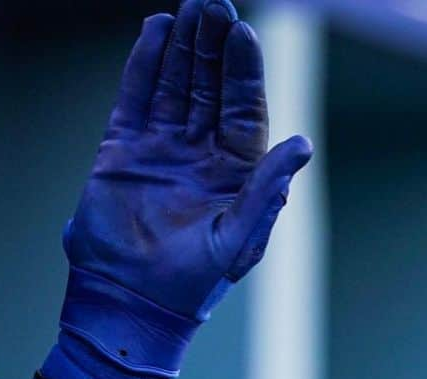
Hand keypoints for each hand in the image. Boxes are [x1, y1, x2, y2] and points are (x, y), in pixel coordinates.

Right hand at [64, 0, 312, 319]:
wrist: (131, 302)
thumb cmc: (193, 282)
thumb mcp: (237, 239)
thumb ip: (267, 190)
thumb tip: (304, 144)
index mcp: (234, 176)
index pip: (243, 111)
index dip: (243, 73)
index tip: (244, 33)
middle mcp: (200, 156)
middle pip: (210, 88)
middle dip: (213, 47)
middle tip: (214, 3)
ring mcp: (161, 150)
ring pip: (174, 85)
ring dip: (183, 47)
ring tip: (191, 7)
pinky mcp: (122, 151)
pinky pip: (136, 98)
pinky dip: (145, 64)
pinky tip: (156, 30)